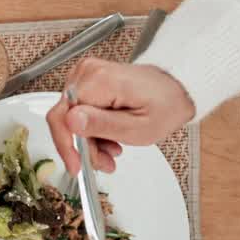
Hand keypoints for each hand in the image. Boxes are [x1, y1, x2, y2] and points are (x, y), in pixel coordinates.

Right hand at [46, 57, 194, 173]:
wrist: (177, 87)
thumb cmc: (166, 105)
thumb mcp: (138, 127)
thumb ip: (102, 125)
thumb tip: (70, 122)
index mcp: (98, 81)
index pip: (62, 117)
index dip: (66, 145)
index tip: (75, 166)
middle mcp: (87, 72)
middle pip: (66, 119)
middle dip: (83, 146)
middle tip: (103, 162)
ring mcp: (86, 74)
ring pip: (71, 117)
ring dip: (88, 139)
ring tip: (111, 149)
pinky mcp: (88, 80)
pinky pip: (78, 110)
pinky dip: (91, 128)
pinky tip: (109, 135)